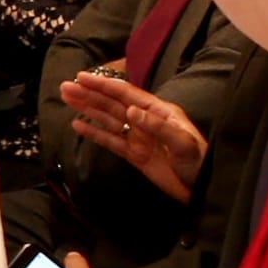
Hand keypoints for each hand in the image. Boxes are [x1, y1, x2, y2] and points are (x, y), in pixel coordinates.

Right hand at [61, 71, 206, 200]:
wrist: (201, 189)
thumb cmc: (198, 162)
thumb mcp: (183, 142)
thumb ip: (157, 126)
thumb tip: (131, 111)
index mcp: (158, 111)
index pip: (126, 94)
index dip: (104, 85)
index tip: (83, 77)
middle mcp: (145, 121)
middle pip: (112, 104)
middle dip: (89, 94)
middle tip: (66, 86)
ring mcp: (138, 137)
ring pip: (107, 119)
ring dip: (87, 108)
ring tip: (68, 98)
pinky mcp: (134, 154)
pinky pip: (110, 140)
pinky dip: (93, 133)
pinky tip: (78, 125)